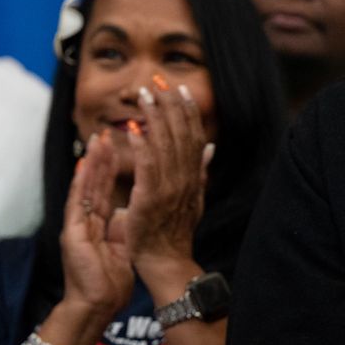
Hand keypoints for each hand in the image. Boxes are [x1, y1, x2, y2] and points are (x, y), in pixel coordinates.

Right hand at [59, 132, 132, 321]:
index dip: (108, 170)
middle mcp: (83, 222)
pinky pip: (77, 202)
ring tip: (96, 141)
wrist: (96, 307)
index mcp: (96, 226)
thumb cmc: (108, 286)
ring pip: (84, 188)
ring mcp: (76, 225)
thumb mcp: (119, 251)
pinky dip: (80, 183)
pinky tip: (84, 165)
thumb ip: (120, 231)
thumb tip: (126, 212)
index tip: (113, 148)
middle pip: (93, 184)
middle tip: (104, 133)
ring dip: (91, 163)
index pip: (103, 192)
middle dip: (99, 159)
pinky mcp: (72, 232)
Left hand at [121, 80, 211, 276]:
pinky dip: (142, 145)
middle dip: (171, 106)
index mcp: (194, 178)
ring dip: (155, 118)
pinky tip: (134, 129)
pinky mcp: (151, 198)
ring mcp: (170, 189)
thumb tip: (211, 146)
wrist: (165, 262)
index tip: (180, 90)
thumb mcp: (192, 198)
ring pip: (164, 145)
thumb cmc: (173, 231)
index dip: (188, 112)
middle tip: (160, 82)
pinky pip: (148, 167)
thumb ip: (199, 171)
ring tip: (144, 95)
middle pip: (181, 135)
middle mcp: (185, 180)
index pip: (193, 138)